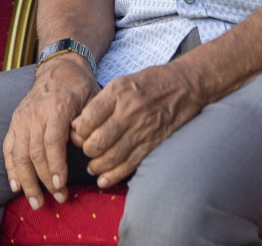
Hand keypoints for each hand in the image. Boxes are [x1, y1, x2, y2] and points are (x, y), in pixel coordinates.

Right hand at [3, 54, 99, 208]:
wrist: (59, 68)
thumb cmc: (79, 87)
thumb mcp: (93, 99)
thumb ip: (88, 123)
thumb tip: (81, 145)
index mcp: (55, 108)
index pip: (52, 142)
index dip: (55, 166)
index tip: (62, 186)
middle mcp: (34, 114)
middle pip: (34, 152)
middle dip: (44, 180)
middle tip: (57, 199)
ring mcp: (22, 119)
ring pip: (19, 154)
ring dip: (26, 181)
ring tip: (35, 202)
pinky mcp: (14, 122)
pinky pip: (8, 148)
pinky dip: (10, 168)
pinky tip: (15, 186)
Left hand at [70, 62, 205, 187]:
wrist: (185, 86)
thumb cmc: (150, 82)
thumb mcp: (121, 82)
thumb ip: (99, 103)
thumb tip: (77, 125)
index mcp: (118, 93)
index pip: (88, 119)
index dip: (78, 131)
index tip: (78, 134)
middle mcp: (129, 112)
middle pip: (97, 141)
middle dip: (87, 150)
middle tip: (86, 150)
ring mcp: (142, 129)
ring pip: (111, 157)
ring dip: (97, 165)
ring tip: (93, 166)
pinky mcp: (153, 143)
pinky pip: (130, 164)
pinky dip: (114, 175)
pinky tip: (104, 180)